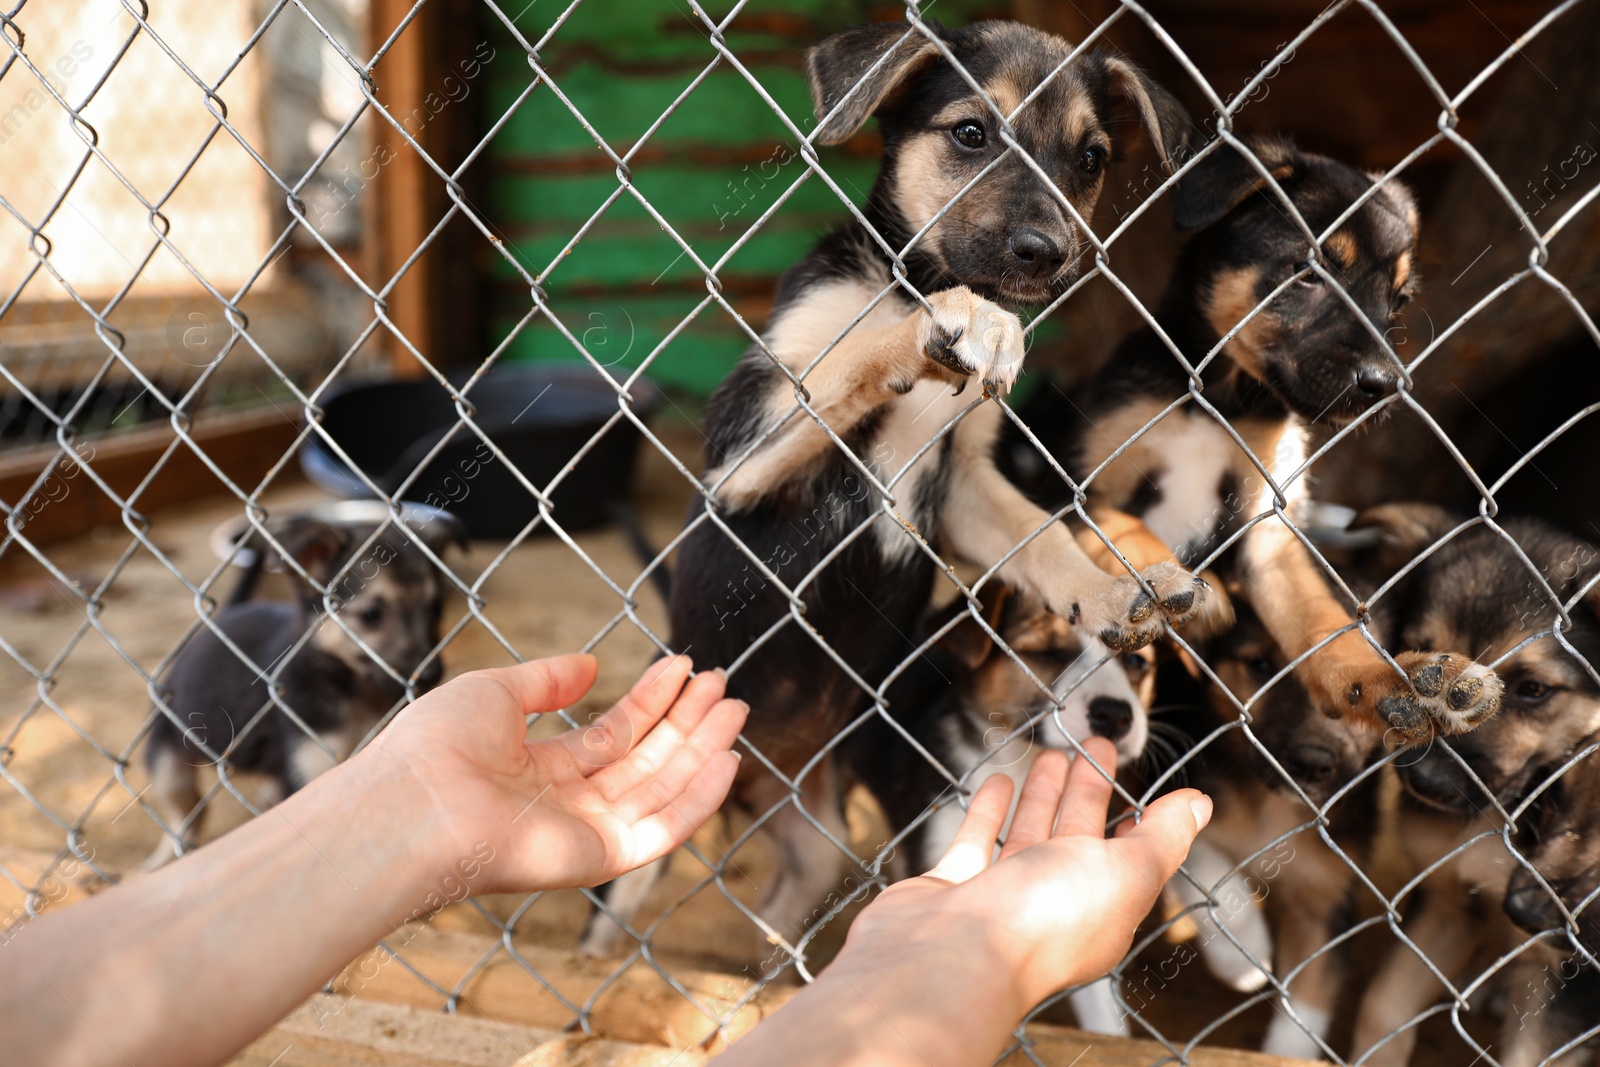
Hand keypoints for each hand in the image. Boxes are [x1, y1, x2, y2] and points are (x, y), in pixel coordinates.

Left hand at [367, 654, 746, 893]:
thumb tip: (592, 664)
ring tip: (735, 707)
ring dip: (701, 749)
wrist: (414, 805)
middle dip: (685, 721)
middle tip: (723, 682)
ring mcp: (585, 834)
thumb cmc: (437, 747)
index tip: (684, 666)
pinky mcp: (599, 860)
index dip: (651, 700)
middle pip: (643, 760)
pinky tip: (726, 759)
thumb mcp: (494, 692)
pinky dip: (698, 798)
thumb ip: (546, 680)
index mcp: (538, 769)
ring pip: (661, 789)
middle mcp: (567, 805)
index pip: (612, 734)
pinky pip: (661, 830)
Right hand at [833, 738, 1209, 1011]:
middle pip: (1077, 838)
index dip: (1139, 823)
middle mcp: (1051, 906)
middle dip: (1090, 792)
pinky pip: (975, 840)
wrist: (950, 955)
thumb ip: (1163, 837)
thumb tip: (1201, 805)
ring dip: (1042, 796)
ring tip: (1052, 754)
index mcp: (1101, 911)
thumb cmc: (1044, 919)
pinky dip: (988, 810)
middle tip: (1096, 743)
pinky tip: (998, 780)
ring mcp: (999, 898)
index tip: (1144, 787)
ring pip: (1028, 835)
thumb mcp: (1125, 872)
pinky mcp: (953, 887)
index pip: (1128, 860)